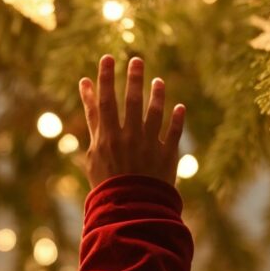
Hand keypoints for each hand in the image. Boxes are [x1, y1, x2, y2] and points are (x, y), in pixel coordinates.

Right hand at [78, 55, 187, 186]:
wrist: (130, 211)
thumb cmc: (106, 186)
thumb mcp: (92, 158)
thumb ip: (93, 128)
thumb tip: (89, 101)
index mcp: (106, 138)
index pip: (103, 102)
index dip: (104, 79)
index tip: (106, 60)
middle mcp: (128, 137)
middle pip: (130, 101)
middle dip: (132, 78)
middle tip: (136, 60)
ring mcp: (149, 145)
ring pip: (154, 112)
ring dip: (157, 94)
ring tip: (158, 81)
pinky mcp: (166, 155)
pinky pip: (174, 133)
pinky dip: (177, 120)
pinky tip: (179, 107)